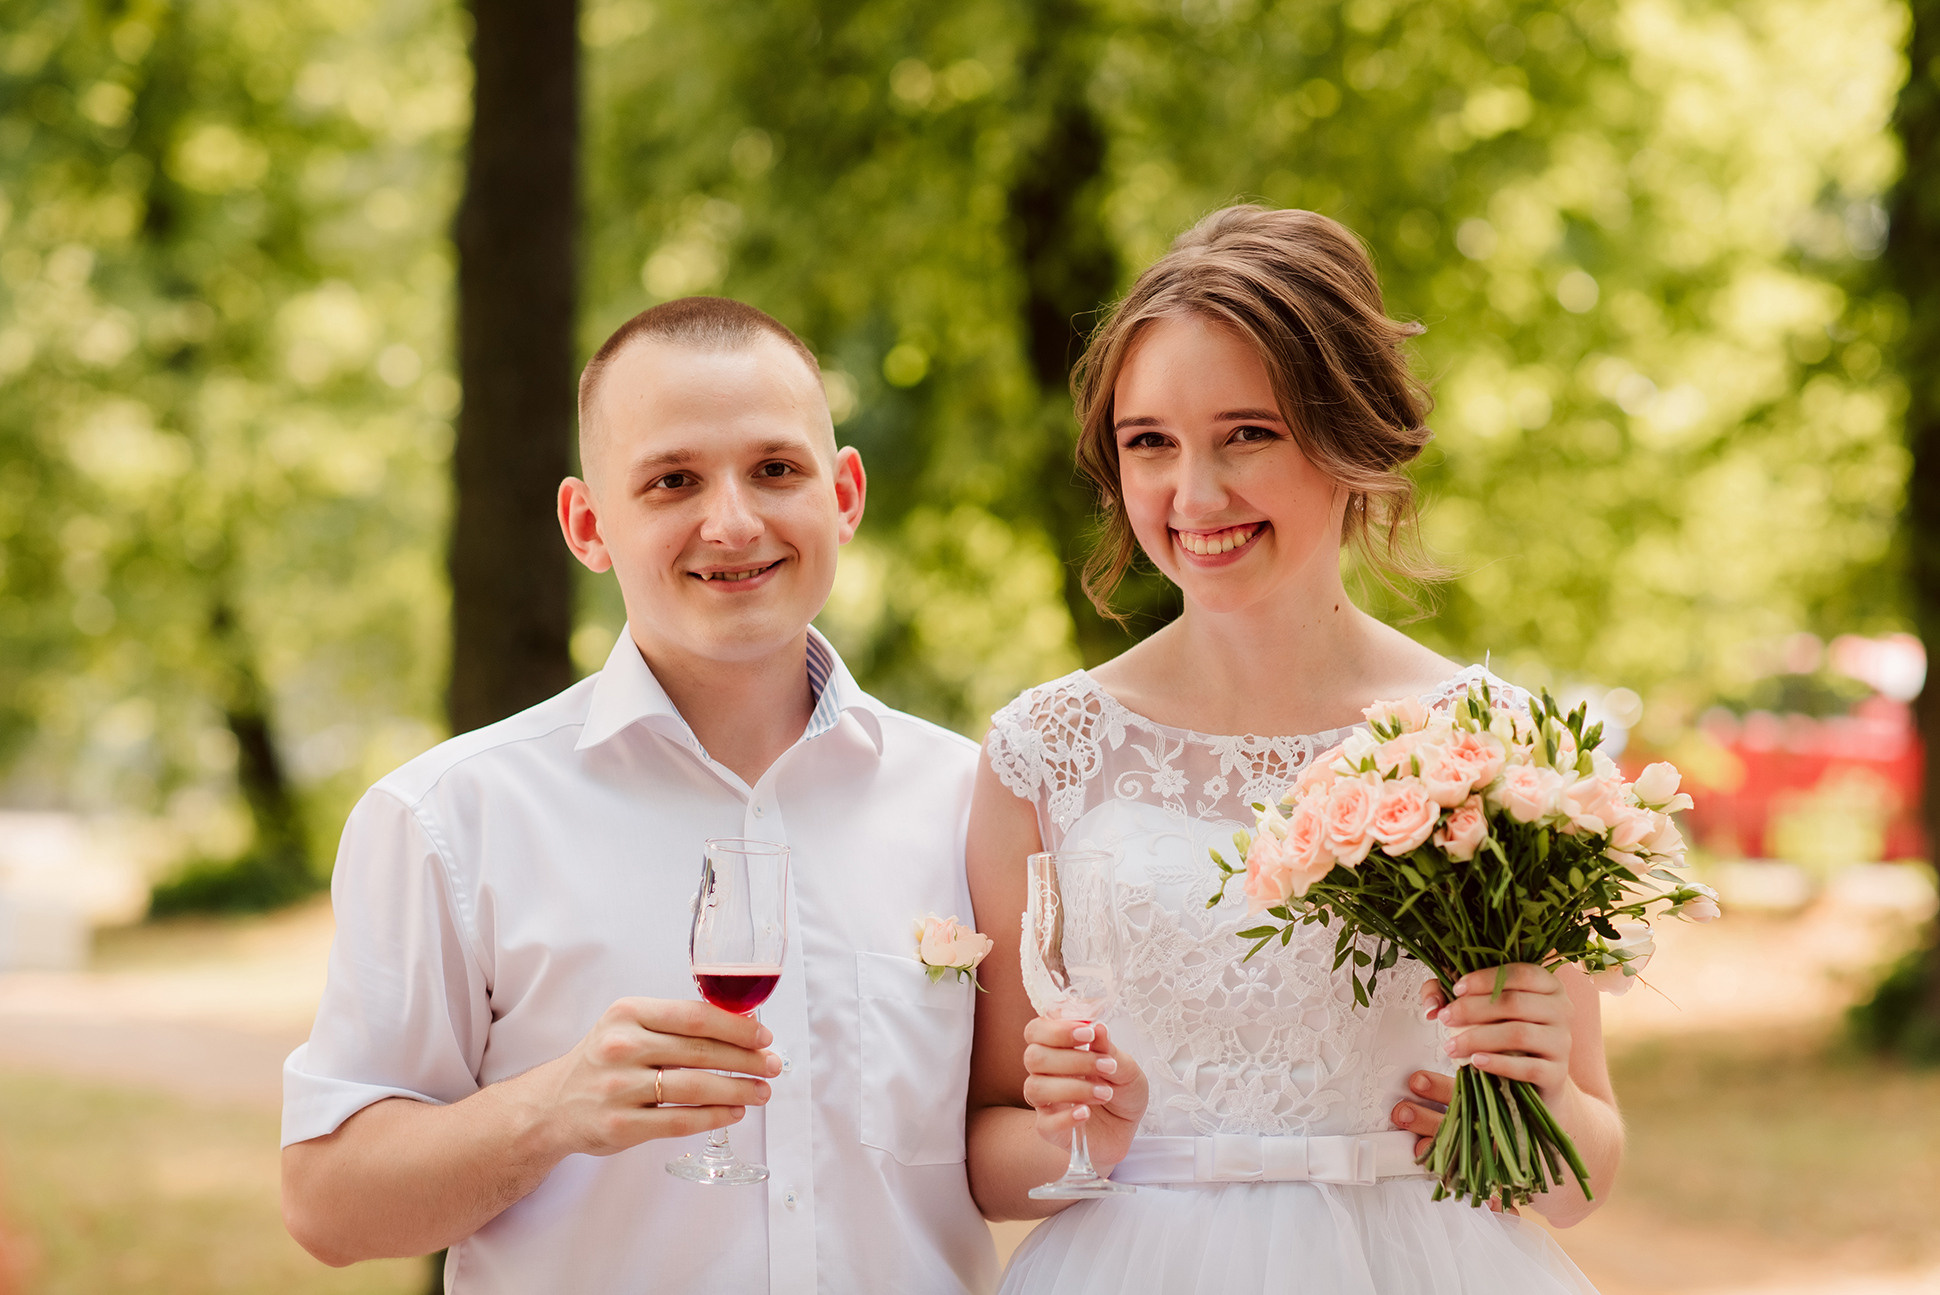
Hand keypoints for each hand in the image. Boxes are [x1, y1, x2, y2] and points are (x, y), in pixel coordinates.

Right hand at [529, 997, 781, 1157]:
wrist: (552, 1104)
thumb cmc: (603, 1060)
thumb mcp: (629, 1025)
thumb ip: (674, 1024)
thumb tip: (741, 1026)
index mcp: (628, 1013)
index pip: (695, 1017)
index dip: (737, 1027)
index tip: (764, 1036)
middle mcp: (622, 1047)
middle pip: (700, 1052)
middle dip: (746, 1060)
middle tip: (773, 1066)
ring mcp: (619, 1088)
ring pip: (695, 1088)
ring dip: (738, 1090)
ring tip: (762, 1092)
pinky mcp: (621, 1125)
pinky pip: (680, 1121)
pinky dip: (714, 1117)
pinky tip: (734, 1112)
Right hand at [1020, 1018, 1147, 1170]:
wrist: (1127, 1128)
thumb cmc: (1122, 1091)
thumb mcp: (1126, 1068)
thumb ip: (1109, 1051)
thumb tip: (1098, 1028)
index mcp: (1059, 1049)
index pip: (1036, 1030)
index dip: (1056, 1029)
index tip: (1088, 1033)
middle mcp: (1046, 1072)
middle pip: (1033, 1057)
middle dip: (1071, 1059)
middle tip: (1106, 1066)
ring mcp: (1046, 1101)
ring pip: (1035, 1088)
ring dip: (1073, 1088)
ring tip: (1105, 1093)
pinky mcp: (1050, 1129)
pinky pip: (1045, 1123)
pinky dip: (1066, 1118)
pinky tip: (1086, 1113)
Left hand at [1393, 964, 1575, 1146]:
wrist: (1537, 1079)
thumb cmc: (1505, 1033)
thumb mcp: (1482, 1007)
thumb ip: (1450, 994)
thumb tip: (1431, 1004)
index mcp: (1547, 985)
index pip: (1520, 972)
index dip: (1486, 979)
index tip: (1455, 989)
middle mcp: (1562, 1009)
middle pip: (1515, 1003)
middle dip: (1473, 1009)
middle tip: (1445, 1018)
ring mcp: (1562, 1042)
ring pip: (1519, 1034)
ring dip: (1478, 1038)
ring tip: (1450, 1045)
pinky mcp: (1557, 1073)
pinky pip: (1528, 1067)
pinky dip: (1499, 1064)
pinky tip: (1475, 1062)